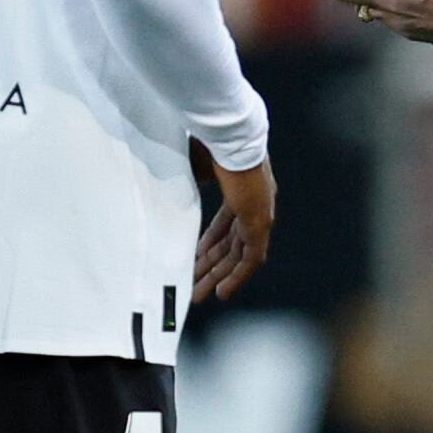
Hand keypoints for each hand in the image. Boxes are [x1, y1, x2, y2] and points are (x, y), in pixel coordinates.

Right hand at [193, 147, 275, 303]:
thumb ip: (191, 184)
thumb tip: (172, 195)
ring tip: (202, 295)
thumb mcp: (196, 168)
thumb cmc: (211, 144)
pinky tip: (222, 292)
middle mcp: (254, 204)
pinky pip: (251, 258)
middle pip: (232, 244)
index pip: (226, 226)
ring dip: (221, 276)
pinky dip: (238, 276)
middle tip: (195, 286)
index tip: (194, 259)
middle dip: (212, 266)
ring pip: (240, 255)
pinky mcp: (260, 222)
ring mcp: (259, 214)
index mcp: (242, 190)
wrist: (229, 137)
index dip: (209, 245)